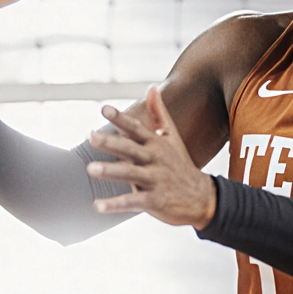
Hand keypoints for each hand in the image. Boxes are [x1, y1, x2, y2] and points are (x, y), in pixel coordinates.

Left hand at [87, 85, 217, 228]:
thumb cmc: (181, 165)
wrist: (203, 197)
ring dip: (110, 171)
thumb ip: (159, 113)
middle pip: (130, 149)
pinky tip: (97, 206)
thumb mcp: (172, 137)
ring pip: (130, 173)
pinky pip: (133, 202)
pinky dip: (115, 204)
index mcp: (156, 144)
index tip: (103, 108)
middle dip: (111, 142)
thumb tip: (151, 87)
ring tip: (89, 168)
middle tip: (90, 136)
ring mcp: (155, 180)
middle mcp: (155, 160)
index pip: (136, 128)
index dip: (120, 118)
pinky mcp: (155, 201)